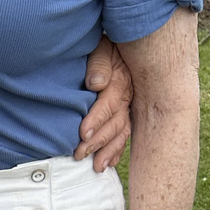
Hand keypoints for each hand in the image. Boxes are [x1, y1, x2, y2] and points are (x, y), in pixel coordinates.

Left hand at [76, 37, 132, 172]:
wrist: (122, 43)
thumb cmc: (106, 46)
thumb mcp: (102, 48)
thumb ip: (99, 64)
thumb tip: (95, 83)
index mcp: (120, 81)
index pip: (108, 104)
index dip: (95, 120)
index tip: (81, 134)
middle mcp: (127, 97)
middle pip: (115, 123)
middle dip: (98, 141)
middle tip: (80, 154)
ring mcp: (128, 106)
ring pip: (121, 132)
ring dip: (109, 151)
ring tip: (97, 166)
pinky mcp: (127, 112)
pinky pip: (125, 134)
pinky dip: (118, 150)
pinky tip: (110, 163)